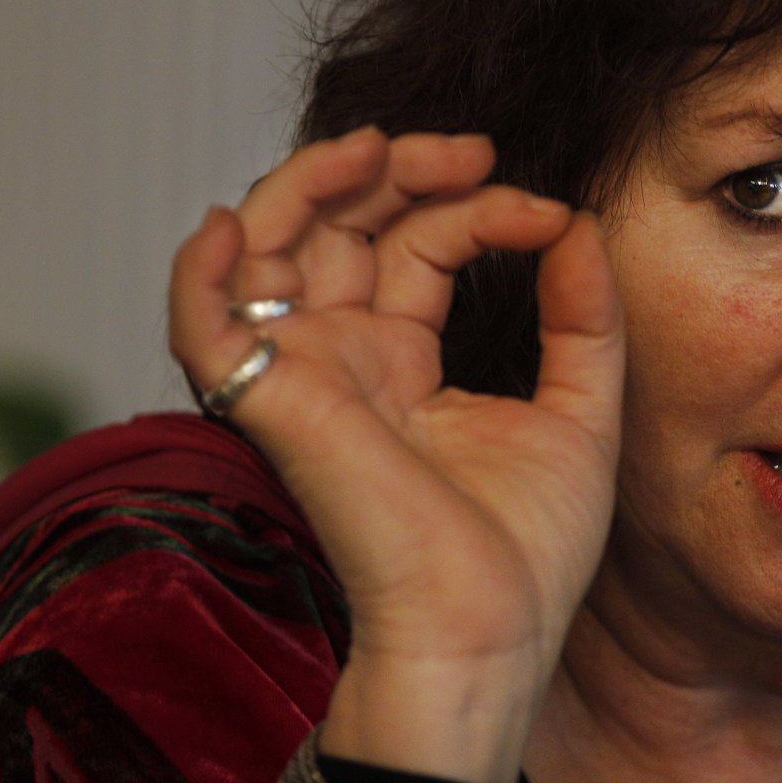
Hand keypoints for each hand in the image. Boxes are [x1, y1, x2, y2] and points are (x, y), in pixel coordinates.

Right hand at [168, 127, 622, 782]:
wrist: (484, 634)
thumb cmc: (526, 554)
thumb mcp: (583, 411)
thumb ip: (584, 317)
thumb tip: (579, 226)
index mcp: (406, 363)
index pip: (418, 248)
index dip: (476, 208)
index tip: (545, 215)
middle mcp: (345, 361)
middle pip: (335, 229)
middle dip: (391, 169)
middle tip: (463, 150)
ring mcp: (303, 376)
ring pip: (266, 247)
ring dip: (310, 181)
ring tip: (376, 148)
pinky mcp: (272, 402)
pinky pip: (197, 324)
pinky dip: (197, 269)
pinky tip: (229, 222)